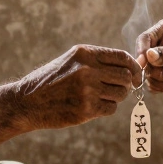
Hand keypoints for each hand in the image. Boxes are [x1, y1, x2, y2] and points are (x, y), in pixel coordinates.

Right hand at [14, 45, 138, 129]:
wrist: (26, 102)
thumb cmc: (51, 81)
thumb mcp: (71, 61)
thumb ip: (97, 61)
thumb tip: (130, 66)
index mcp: (85, 53)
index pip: (123, 57)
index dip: (134, 67)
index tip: (135, 75)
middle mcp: (87, 69)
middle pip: (126, 76)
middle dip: (127, 84)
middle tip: (118, 89)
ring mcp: (87, 90)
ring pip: (121, 94)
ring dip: (116, 97)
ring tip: (101, 97)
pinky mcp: (85, 109)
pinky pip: (111, 109)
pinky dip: (106, 109)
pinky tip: (93, 107)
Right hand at [134, 20, 162, 94]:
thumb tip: (149, 55)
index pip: (145, 38)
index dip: (141, 50)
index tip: (143, 62)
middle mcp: (158, 45)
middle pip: (142, 57)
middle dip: (154, 69)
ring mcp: (157, 62)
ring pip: (145, 72)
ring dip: (159, 79)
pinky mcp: (159, 76)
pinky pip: (150, 84)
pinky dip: (160, 87)